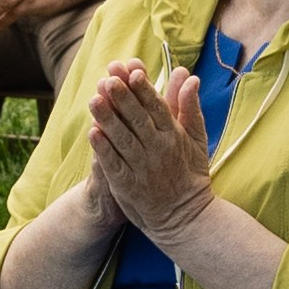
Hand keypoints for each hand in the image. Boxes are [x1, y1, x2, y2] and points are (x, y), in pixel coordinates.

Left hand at [86, 59, 212, 252]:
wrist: (184, 216)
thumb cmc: (190, 174)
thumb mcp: (196, 138)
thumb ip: (189, 107)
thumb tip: (188, 76)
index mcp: (174, 136)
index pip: (158, 108)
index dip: (145, 90)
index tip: (133, 72)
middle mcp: (158, 150)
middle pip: (138, 120)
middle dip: (123, 99)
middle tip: (108, 79)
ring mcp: (142, 168)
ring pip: (123, 139)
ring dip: (108, 119)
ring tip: (94, 100)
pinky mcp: (128, 185)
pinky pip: (114, 164)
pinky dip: (104, 149)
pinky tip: (92, 133)